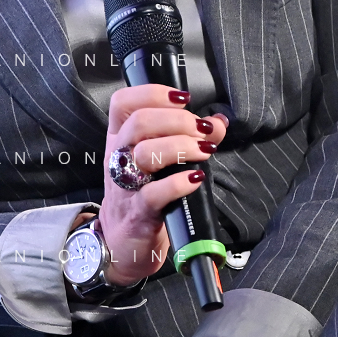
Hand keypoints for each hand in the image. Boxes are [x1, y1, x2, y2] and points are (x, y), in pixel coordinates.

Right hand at [97, 85, 227, 285]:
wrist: (123, 243)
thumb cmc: (144, 194)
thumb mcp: (160, 162)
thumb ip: (189, 137)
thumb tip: (218, 122)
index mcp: (120, 138)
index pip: (123, 102)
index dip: (152, 93)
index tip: (183, 98)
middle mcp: (118, 157)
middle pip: (138, 122)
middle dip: (176, 120)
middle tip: (200, 131)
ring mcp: (125, 186)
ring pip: (144, 153)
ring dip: (180, 147)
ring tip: (204, 152)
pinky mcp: (139, 213)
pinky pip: (154, 194)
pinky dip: (179, 182)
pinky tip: (196, 178)